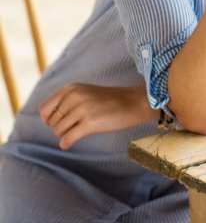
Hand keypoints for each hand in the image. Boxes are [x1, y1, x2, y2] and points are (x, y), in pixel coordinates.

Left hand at [39, 84, 157, 149]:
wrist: (134, 102)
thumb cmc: (110, 100)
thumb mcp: (85, 92)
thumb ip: (67, 100)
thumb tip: (46, 119)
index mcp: (71, 89)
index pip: (45, 109)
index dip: (48, 119)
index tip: (58, 123)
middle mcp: (74, 97)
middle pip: (51, 122)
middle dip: (59, 127)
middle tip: (74, 127)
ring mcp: (82, 109)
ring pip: (59, 131)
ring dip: (66, 134)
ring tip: (78, 131)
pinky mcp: (90, 123)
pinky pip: (67, 139)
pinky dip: (66, 143)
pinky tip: (69, 143)